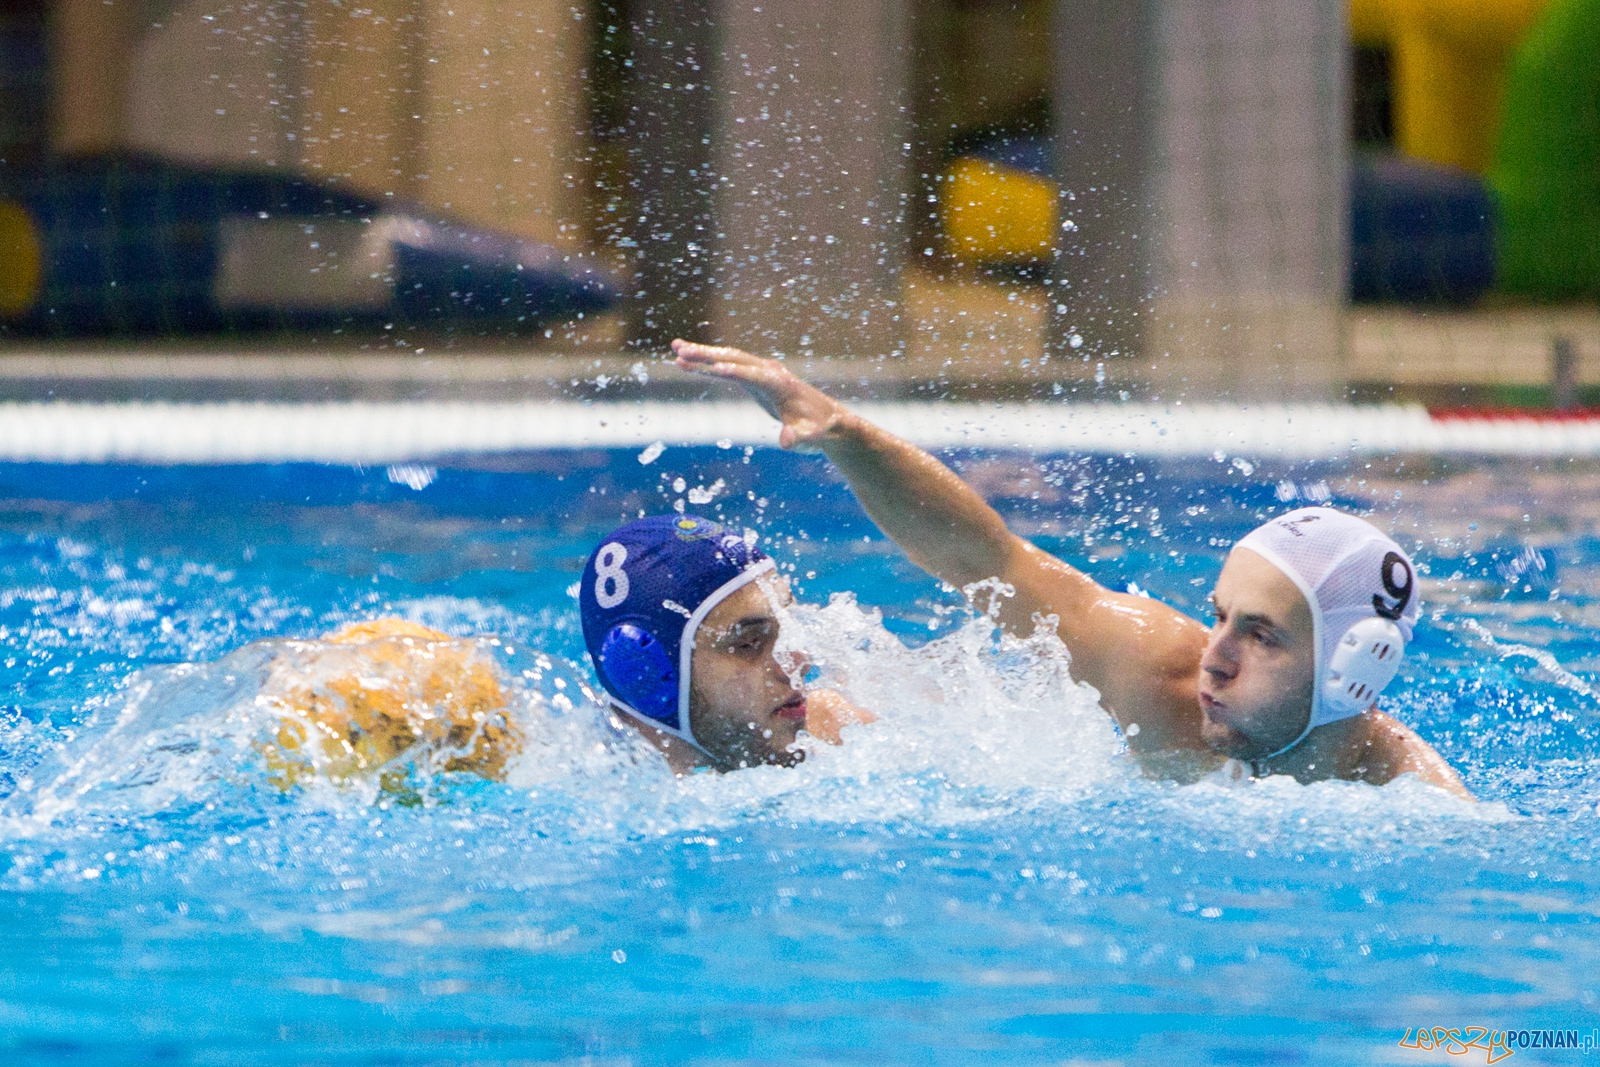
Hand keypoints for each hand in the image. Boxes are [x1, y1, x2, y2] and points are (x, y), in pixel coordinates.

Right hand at [671, 340, 846, 450]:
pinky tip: (688, 365)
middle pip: (735, 359)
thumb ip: (799, 438)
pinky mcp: (756, 379)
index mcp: (780, 384)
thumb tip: (786, 441)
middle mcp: (769, 372)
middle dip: (708, 354)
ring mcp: (762, 373)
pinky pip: (728, 369)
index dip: (734, 372)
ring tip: (676, 349)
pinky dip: (708, 366)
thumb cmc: (819, 429)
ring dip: (703, 354)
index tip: (712, 368)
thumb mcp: (810, 437)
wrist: (828, 421)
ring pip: (729, 359)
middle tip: (680, 350)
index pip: (753, 375)